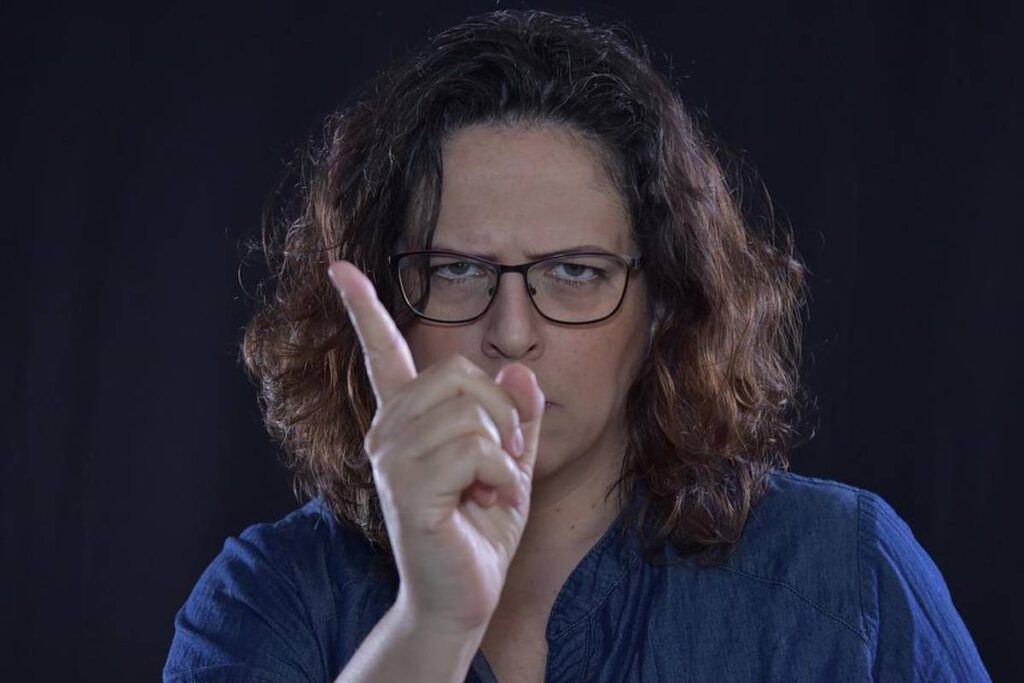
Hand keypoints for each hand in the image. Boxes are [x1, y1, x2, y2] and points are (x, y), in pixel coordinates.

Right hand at [327, 260, 544, 635]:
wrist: (463, 595)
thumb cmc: (479, 529)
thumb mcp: (511, 465)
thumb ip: (516, 418)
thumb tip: (518, 371)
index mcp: (407, 421)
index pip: (382, 353)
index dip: (364, 308)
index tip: (341, 268)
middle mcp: (388, 432)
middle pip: (458, 373)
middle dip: (501, 412)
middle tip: (507, 457)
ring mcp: (392, 459)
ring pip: (469, 411)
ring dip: (503, 450)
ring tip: (493, 486)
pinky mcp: (406, 489)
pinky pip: (473, 449)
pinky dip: (500, 475)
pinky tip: (487, 502)